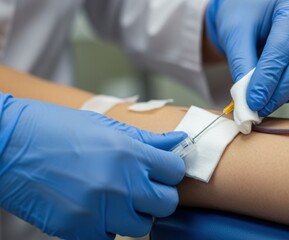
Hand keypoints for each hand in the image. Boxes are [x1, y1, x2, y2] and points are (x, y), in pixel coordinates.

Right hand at [0, 94, 186, 238]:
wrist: (6, 143)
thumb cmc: (53, 128)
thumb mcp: (103, 125)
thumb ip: (144, 139)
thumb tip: (176, 141)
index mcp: (129, 153)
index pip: (175, 171)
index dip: (169, 171)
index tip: (160, 172)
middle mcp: (120, 183)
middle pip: (166, 204)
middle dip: (157, 197)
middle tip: (140, 189)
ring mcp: (99, 209)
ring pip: (139, 226)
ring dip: (131, 215)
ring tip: (113, 200)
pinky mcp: (77, 229)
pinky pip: (107, 238)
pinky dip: (103, 229)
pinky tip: (91, 210)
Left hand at [206, 0, 288, 115]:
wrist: (262, 7)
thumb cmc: (248, 15)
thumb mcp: (236, 32)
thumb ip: (242, 64)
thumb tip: (248, 100)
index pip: (283, 47)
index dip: (268, 79)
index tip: (253, 101)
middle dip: (284, 91)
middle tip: (262, 107)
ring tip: (276, 98)